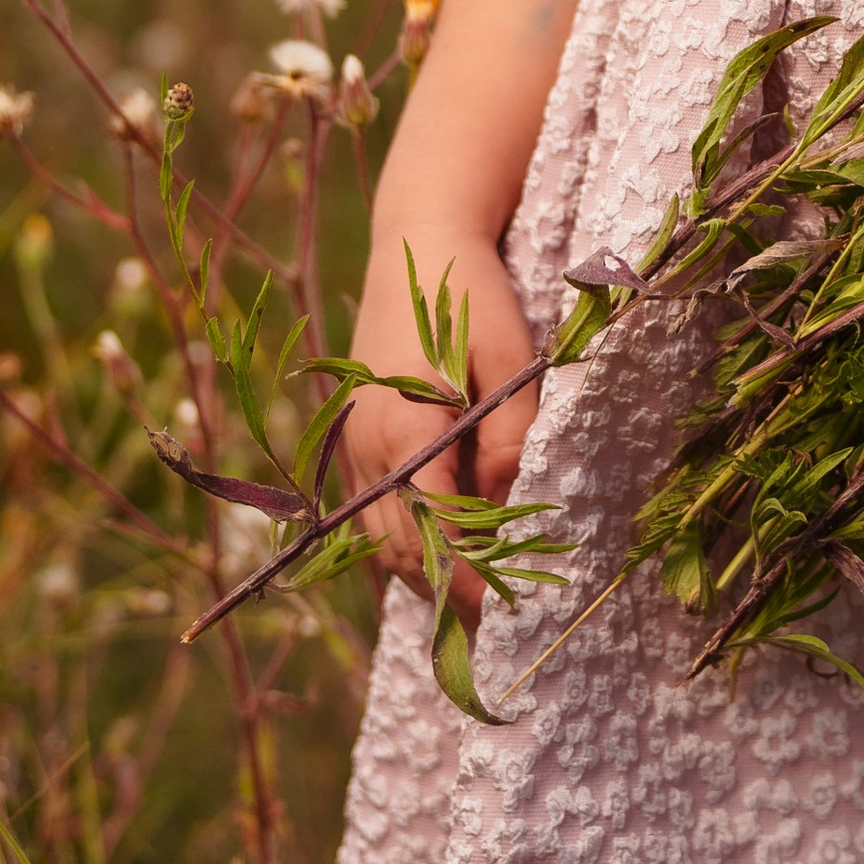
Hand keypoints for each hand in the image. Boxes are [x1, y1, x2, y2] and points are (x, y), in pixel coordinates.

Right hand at [340, 228, 538, 602]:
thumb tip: (509, 500)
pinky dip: (401, 540)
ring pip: (377, 538)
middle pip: (398, 549)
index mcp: (405, 432)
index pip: (433, 531)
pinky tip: (443, 546)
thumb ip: (512, 433)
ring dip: (421, 570)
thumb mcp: (508, 358)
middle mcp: (366, 449)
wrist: (417, 245)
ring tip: (474, 592)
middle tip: (494, 618)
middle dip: (444, 589)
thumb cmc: (470, 297)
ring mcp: (352, 447)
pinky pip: (369, 513)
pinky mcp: (352, 441)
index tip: (501, 610)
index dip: (465, 577)